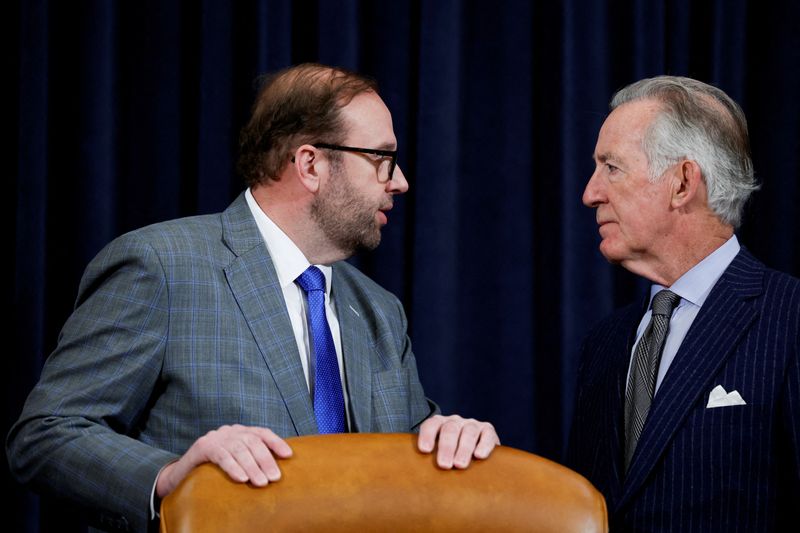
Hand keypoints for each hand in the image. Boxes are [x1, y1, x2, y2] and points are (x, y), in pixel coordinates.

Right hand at [156, 424, 292, 497]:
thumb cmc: (214, 469)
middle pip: (252, 441)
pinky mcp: (202, 446)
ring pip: (238, 449)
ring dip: (252, 467)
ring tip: (261, 482)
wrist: (181, 473)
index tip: (288, 455)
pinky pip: (221, 456)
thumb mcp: (236, 460)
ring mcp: (216, 437)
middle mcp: (230, 430)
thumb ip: (252, 459)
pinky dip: (233, 467)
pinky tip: (242, 478)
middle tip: (274, 478)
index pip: (262, 433)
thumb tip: (276, 472)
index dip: (276, 442)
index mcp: (240, 432)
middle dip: (266, 460)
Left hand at [417, 414, 499, 468]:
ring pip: (468, 432)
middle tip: (444, 465)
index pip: (431, 425)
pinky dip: (484, 444)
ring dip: (463, 449)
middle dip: (446, 447)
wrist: (475, 452)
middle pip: (449, 429)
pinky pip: (487, 434)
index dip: (427, 436)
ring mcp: (472, 424)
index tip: (424, 450)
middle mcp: (455, 421)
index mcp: (439, 424)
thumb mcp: (438, 455)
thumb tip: (419, 481)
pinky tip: (479, 456)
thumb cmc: (449, 458)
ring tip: (459, 465)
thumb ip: (428, 461)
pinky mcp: (488, 430)